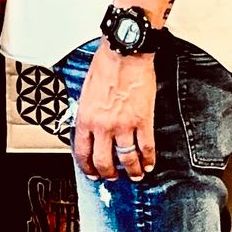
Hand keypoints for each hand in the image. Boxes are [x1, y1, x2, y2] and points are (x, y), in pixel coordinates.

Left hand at [74, 45, 156, 181]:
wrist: (125, 54)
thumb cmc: (105, 66)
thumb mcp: (86, 93)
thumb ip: (88, 114)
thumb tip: (91, 128)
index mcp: (86, 119)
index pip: (82, 153)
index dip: (87, 168)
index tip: (92, 173)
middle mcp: (103, 126)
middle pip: (103, 161)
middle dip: (108, 174)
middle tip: (112, 177)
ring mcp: (124, 125)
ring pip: (126, 158)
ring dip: (131, 170)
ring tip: (135, 175)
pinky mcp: (143, 120)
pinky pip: (146, 146)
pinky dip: (148, 158)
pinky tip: (149, 163)